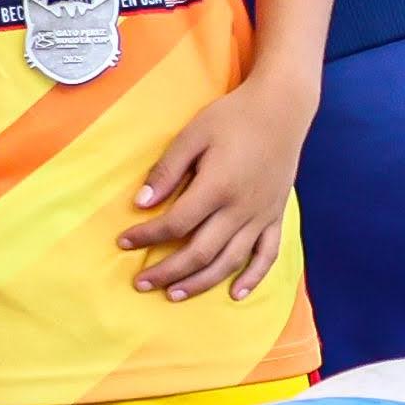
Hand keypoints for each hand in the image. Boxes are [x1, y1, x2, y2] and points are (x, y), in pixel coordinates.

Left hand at [119, 72, 316, 300]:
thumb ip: (167, 171)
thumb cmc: (232, 117)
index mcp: (218, 187)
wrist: (281, 110)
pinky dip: (253, 278)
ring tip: (174, 294)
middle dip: (168, 271)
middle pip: (201, 252)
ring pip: (230, 261)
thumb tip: (140, 203)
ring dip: (201, 282)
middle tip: (141, 283)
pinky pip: (267, 255)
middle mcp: (242, 209)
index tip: (123, 242)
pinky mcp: (277, 216)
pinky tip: (235, 293)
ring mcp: (263, 216)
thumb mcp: (192, 136)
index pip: (176, 224)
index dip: (147, 236)